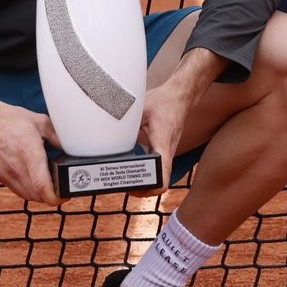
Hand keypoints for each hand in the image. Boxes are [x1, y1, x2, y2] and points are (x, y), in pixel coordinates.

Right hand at [0, 90, 61, 205]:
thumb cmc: (7, 119)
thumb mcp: (39, 122)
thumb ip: (57, 136)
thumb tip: (69, 146)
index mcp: (29, 154)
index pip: (43, 186)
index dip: (56, 197)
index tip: (65, 194)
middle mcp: (16, 168)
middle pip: (37, 196)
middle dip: (51, 196)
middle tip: (61, 188)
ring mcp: (5, 174)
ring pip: (26, 195)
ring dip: (39, 195)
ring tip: (49, 186)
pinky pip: (16, 190)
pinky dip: (27, 190)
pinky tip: (32, 180)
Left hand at [136, 46, 224, 191]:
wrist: (181, 96)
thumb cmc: (164, 101)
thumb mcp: (141, 108)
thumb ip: (125, 120)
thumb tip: (104, 126)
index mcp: (162, 143)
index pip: (162, 175)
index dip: (149, 188)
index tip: (131, 186)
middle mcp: (167, 152)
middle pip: (160, 183)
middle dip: (142, 190)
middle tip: (122, 186)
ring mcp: (168, 153)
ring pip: (159, 178)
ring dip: (144, 184)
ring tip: (124, 181)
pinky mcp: (165, 151)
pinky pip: (158, 168)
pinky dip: (146, 174)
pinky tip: (131, 168)